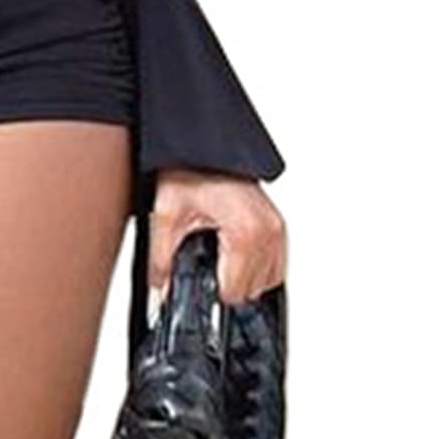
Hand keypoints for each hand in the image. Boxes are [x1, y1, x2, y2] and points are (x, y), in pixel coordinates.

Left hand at [148, 168, 286, 309]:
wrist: (202, 146)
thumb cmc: (190, 171)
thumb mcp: (166, 215)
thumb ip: (160, 260)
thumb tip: (159, 290)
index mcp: (246, 232)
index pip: (235, 292)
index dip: (210, 291)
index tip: (197, 280)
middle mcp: (269, 232)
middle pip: (251, 291)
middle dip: (224, 283)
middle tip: (203, 260)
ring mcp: (277, 229)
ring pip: (267, 282)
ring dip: (242, 277)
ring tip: (218, 256)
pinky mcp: (278, 226)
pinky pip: (275, 266)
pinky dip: (255, 267)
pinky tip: (233, 254)